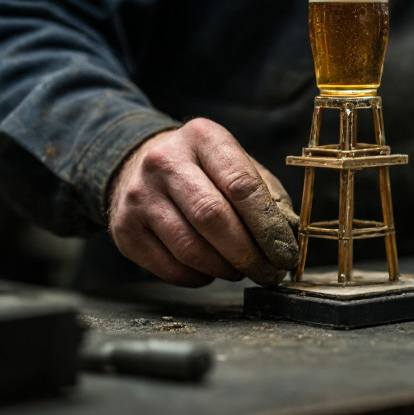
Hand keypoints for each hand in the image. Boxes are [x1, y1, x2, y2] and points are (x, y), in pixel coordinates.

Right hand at [107, 118, 298, 286]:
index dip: (268, 226)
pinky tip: (210, 270)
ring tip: (239, 270)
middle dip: (248, 253)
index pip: (242, 185)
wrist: (140, 164)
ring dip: (224, 268)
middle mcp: (165, 161)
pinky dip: (197, 277)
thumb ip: (265, 193)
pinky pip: (168, 267)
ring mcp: (139, 195)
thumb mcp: (235, 162)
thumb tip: (288, 235)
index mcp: (203, 137)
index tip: (285, 253)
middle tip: (268, 273)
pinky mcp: (124, 228)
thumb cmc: (202, 168)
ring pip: (189, 247)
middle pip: (213, 217)